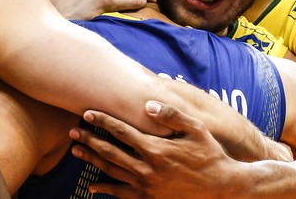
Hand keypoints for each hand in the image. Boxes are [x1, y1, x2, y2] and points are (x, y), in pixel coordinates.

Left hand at [69, 101, 239, 197]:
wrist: (222, 187)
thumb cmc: (210, 154)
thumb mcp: (196, 129)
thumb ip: (171, 115)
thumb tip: (148, 104)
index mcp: (156, 149)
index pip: (121, 131)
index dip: (102, 121)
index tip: (86, 113)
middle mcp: (147, 169)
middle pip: (110, 151)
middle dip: (89, 140)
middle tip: (73, 131)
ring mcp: (147, 187)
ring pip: (111, 172)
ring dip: (92, 160)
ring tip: (76, 151)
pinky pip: (121, 194)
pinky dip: (105, 189)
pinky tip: (93, 186)